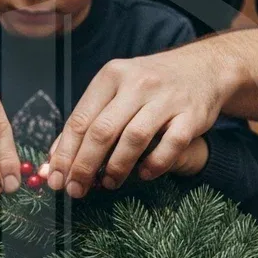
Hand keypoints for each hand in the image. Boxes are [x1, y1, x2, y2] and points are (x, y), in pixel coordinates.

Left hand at [46, 42, 240, 196]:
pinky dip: (154, 164)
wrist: (204, 68)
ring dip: (117, 167)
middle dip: (84, 166)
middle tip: (76, 189)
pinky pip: (170, 145)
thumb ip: (85, 124)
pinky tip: (144, 174)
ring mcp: (166, 98)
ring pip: (134, 138)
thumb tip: (53, 162)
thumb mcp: (115, 92)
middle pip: (102, 131)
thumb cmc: (149, 86)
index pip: (80, 120)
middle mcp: (137, 83)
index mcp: (112, 76)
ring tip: (109, 183)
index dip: (64, 154)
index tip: (55, 178)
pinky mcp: (192, 114)